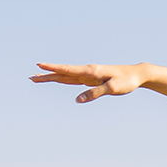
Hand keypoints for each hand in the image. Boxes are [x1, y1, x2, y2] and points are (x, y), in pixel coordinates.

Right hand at [30, 62, 146, 102]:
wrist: (136, 74)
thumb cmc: (126, 81)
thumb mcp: (112, 89)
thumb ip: (95, 94)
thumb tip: (77, 100)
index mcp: (90, 71)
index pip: (68, 70)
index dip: (53, 68)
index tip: (39, 65)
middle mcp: (86, 72)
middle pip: (63, 74)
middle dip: (47, 75)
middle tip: (30, 77)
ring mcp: (88, 75)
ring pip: (66, 76)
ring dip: (52, 77)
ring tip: (37, 78)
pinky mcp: (91, 79)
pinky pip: (73, 80)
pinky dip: (63, 79)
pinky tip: (57, 79)